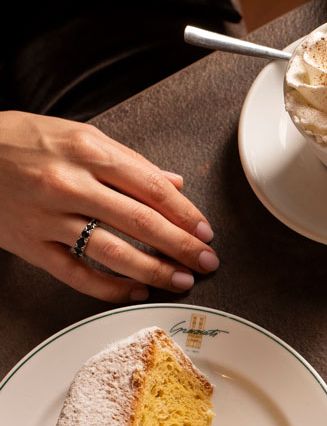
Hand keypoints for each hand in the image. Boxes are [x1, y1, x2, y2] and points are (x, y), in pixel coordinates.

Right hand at [0, 111, 218, 301]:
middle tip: (207, 261)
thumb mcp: (78, 134)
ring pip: (114, 253)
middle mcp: (70, 184)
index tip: (205, 231)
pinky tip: (137, 291)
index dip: (185, 215)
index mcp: (87, 151)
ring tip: (182, 280)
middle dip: (181, 247)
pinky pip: (78, 275)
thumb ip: (129, 161)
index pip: (152, 188)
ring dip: (155, 271)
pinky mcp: (32, 245)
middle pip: (141, 223)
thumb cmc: (21, 141)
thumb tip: (174, 182)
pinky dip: (111, 288)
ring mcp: (49, 218)